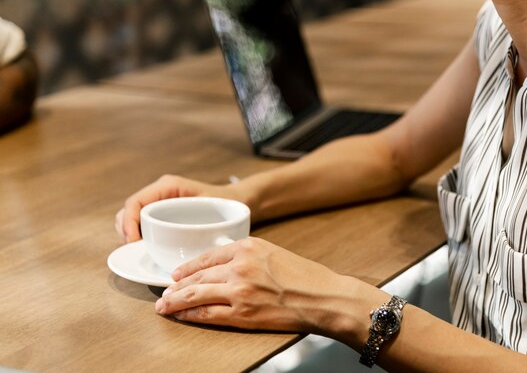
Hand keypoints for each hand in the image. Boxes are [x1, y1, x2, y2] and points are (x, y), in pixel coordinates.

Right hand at [115, 174, 243, 242]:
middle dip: (125, 229)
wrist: (234, 201)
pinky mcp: (160, 215)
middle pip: (129, 209)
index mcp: (169, 186)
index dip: (129, 222)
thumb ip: (211, 224)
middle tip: (133, 248)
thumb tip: (212, 243)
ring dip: (128, 233)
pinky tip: (144, 249)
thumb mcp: (217, 210)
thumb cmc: (226, 203)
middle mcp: (159, 193)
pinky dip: (137, 235)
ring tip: (137, 249)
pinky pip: (141, 224)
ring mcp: (158, 203)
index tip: (133, 242)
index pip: (136, 201)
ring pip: (131, 217)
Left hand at [154, 237, 382, 342]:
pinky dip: (191, 316)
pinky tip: (182, 317)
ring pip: (196, 295)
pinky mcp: (243, 313)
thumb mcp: (274, 253)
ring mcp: (240, 290)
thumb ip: (248, 256)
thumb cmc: (305, 277)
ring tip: (164, 306)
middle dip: (176, 286)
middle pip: (198, 276)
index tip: (176, 274)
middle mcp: (240, 266)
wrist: (324, 297)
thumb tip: (225, 265)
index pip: (208, 256)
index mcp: (248, 246)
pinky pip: (208, 314)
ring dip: (176, 301)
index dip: (188, 267)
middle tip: (164, 292)